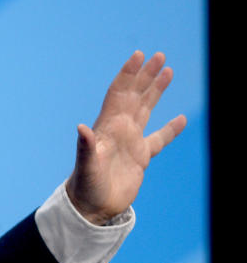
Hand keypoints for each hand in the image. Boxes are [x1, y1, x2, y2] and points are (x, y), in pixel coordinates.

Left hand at [66, 51, 185, 224]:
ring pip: (146, 109)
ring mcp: (130, 142)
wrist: (92, 207)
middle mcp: (119, 129)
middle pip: (135, 95)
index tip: (138, 55)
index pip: (119, 93)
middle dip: (145, 75)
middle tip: (159, 55)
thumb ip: (85, 147)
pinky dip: (170, 129)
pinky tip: (182, 119)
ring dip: (155, 91)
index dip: (128, 74)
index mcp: (108, 126)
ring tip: (167, 71)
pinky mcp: (140, 158)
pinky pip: (159, 139)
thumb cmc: (86, 186)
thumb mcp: (86, 166)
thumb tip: (81, 128)